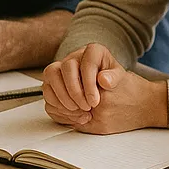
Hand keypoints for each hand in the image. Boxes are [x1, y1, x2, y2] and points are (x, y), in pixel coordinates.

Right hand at [43, 44, 165, 132]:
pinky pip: (48, 94)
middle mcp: (74, 58)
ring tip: (79, 111)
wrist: (112, 94)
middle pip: (64, 67)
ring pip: (50, 77)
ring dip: (63, 98)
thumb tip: (104, 79)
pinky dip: (58, 107)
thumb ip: (114, 78)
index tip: (95, 101)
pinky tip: (73, 115)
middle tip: (86, 107)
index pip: (86, 60)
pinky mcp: (54, 85)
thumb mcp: (120, 80)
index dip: (88, 82)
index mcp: (92, 52)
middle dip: (74, 91)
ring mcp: (61, 71)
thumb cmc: (115, 84)